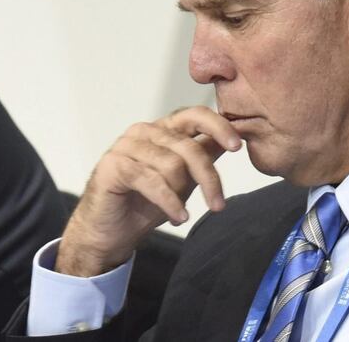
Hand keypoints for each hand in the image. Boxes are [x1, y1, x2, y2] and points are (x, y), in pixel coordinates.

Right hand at [55, 106, 241, 276]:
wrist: (110, 232)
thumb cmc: (145, 203)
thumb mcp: (183, 179)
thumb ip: (203, 156)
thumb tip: (234, 139)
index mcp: (163, 129)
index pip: (195, 115)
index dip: (219, 127)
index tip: (238, 146)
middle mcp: (144, 131)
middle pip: (189, 147)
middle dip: (209, 178)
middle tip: (218, 205)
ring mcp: (126, 145)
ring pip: (172, 165)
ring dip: (183, 195)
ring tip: (183, 214)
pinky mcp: (114, 165)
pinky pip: (152, 181)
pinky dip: (169, 202)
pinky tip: (178, 217)